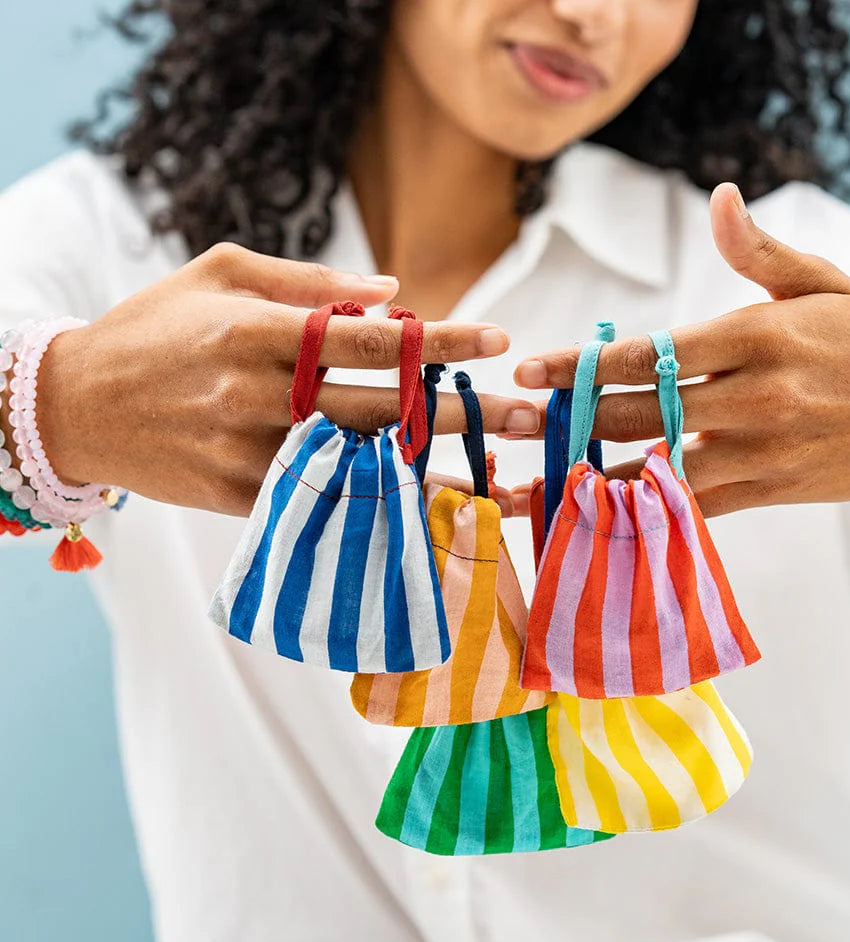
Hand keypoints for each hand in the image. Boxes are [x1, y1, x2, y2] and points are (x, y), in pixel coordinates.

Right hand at [30, 243, 540, 515]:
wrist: (74, 406)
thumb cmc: (152, 328)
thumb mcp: (218, 275)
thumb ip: (307, 282)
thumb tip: (395, 293)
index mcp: (256, 333)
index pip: (369, 338)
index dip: (440, 340)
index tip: (498, 341)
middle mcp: (256, 397)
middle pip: (379, 408)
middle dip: (461, 412)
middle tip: (529, 416)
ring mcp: (246, 455)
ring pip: (358, 464)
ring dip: (436, 470)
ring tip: (503, 477)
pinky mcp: (237, 498)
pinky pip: (321, 502)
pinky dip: (376, 506)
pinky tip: (430, 512)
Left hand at [512, 184, 849, 516]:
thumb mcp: (823, 283)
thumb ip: (759, 251)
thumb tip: (718, 198)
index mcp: (758, 336)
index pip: (651, 353)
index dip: (583, 364)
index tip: (531, 371)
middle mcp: (754, 396)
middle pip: (640, 412)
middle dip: (573, 417)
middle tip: (520, 421)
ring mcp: (761, 450)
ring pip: (659, 468)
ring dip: (595, 474)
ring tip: (539, 482)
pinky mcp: (769, 490)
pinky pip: (694, 507)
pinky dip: (646, 511)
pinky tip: (603, 514)